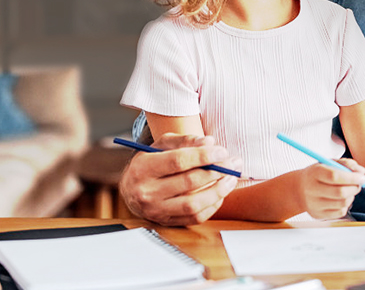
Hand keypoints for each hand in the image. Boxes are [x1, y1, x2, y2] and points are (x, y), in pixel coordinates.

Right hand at [119, 133, 240, 225]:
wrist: (131, 190)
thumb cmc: (150, 162)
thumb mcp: (161, 145)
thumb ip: (185, 141)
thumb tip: (209, 142)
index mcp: (143, 168)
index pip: (178, 162)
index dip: (203, 156)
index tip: (222, 151)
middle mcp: (147, 192)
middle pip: (188, 183)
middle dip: (216, 172)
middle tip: (234, 163)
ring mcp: (156, 211)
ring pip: (193, 205)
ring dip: (218, 191)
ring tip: (231, 178)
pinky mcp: (167, 223)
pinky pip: (195, 218)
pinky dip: (212, 205)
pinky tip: (220, 193)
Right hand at [294, 159, 364, 219]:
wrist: (298, 189)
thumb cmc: (318, 174)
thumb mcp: (329, 163)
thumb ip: (346, 164)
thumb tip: (362, 172)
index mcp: (314, 173)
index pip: (335, 176)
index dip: (352, 178)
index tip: (363, 177)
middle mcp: (311, 189)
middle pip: (340, 192)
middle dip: (355, 188)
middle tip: (359, 184)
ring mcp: (314, 204)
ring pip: (342, 203)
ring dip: (352, 196)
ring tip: (349, 190)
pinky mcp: (317, 215)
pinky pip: (340, 212)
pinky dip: (346, 205)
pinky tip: (342, 199)